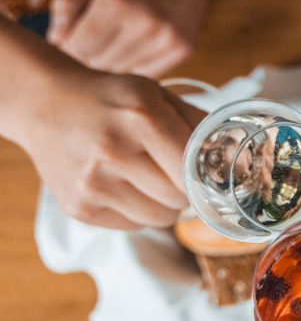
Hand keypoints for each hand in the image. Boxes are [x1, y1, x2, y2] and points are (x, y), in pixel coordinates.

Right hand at [15, 65, 203, 229]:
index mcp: (140, 118)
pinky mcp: (80, 208)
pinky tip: (123, 185)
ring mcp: (93, 184)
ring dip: (164, 205)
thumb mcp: (155, 94)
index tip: (208, 174)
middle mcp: (114, 152)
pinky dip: (138, 211)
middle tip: (173, 172)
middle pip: (180, 199)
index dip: (206, 176)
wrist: (45, 104)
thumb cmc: (109, 100)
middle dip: (185, 190)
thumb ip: (197, 123)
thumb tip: (236, 153)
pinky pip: (134, 226)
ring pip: (160, 219)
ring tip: (147, 178)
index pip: (194, 170)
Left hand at [48, 0, 216, 76]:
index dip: (71, 44)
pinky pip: (146, 74)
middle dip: (91, 53)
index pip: (78, 48)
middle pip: (99, 63)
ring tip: (119, 38)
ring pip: (121, 72)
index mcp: (117, 1)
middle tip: (97, 36)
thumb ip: (67, 3)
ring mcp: (166, 40)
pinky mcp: (182, 51)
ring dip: (114, 60)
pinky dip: (137, 63)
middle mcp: (145, 24)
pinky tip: (139, 44)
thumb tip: (55, 40)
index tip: (75, 35)